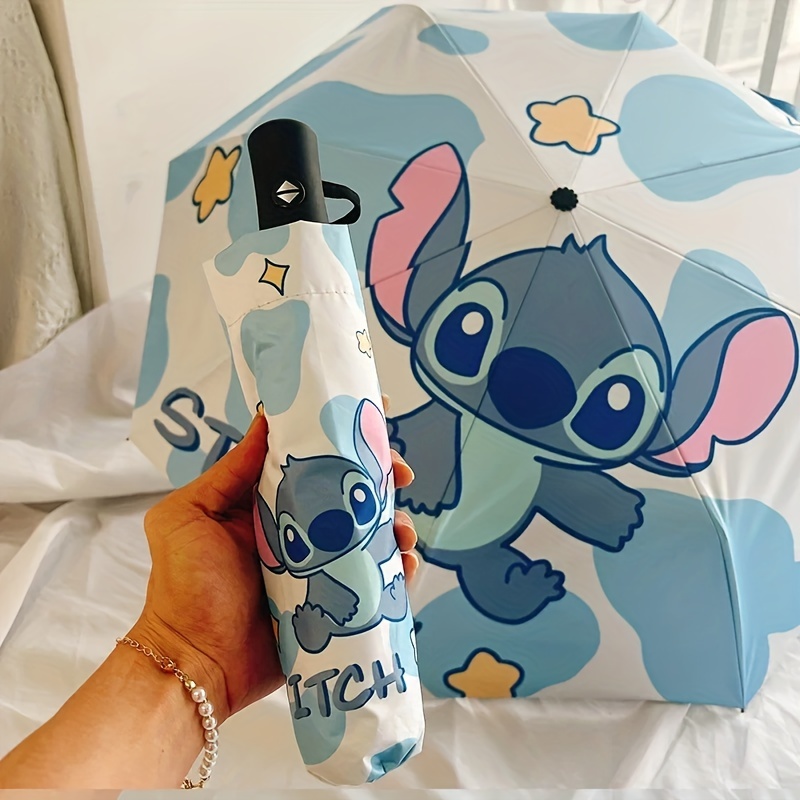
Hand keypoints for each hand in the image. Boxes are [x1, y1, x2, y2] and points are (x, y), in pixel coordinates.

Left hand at [130, 407, 417, 724]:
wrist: (194, 666)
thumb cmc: (184, 588)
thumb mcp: (189, 516)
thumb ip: (228, 471)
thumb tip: (267, 419)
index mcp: (266, 506)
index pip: (311, 463)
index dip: (343, 442)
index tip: (372, 422)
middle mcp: (298, 533)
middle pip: (349, 497)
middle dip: (381, 480)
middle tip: (401, 475)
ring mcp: (318, 570)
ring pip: (369, 537)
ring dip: (395, 526)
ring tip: (403, 531)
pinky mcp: (333, 606)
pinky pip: (373, 584)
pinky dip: (397, 573)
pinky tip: (406, 566)